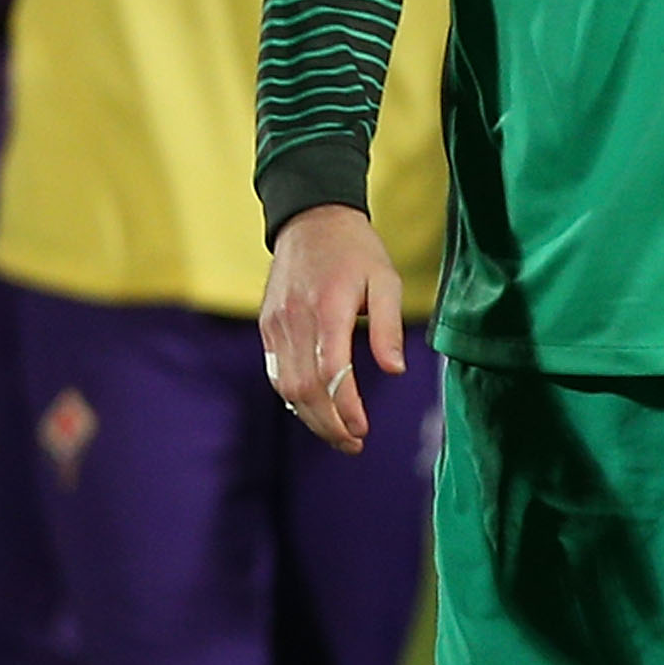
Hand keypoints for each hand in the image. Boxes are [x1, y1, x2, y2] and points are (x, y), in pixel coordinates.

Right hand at [261, 205, 406, 453]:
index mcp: (328, 307)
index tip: (362, 429)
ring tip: (340, 436)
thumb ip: (389, 326)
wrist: (311, 220)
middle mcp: (296, 320)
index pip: (331, 371)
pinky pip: (278, 373)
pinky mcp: (267, 327)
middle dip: (329, 424)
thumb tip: (395, 371)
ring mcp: (276, 325)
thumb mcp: (386, 279)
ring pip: (287, 387)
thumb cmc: (356, 251)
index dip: (344, 406)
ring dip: (311, 418)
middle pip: (304, 388)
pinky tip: (317, 411)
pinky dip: (295, 399)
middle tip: (354, 444)